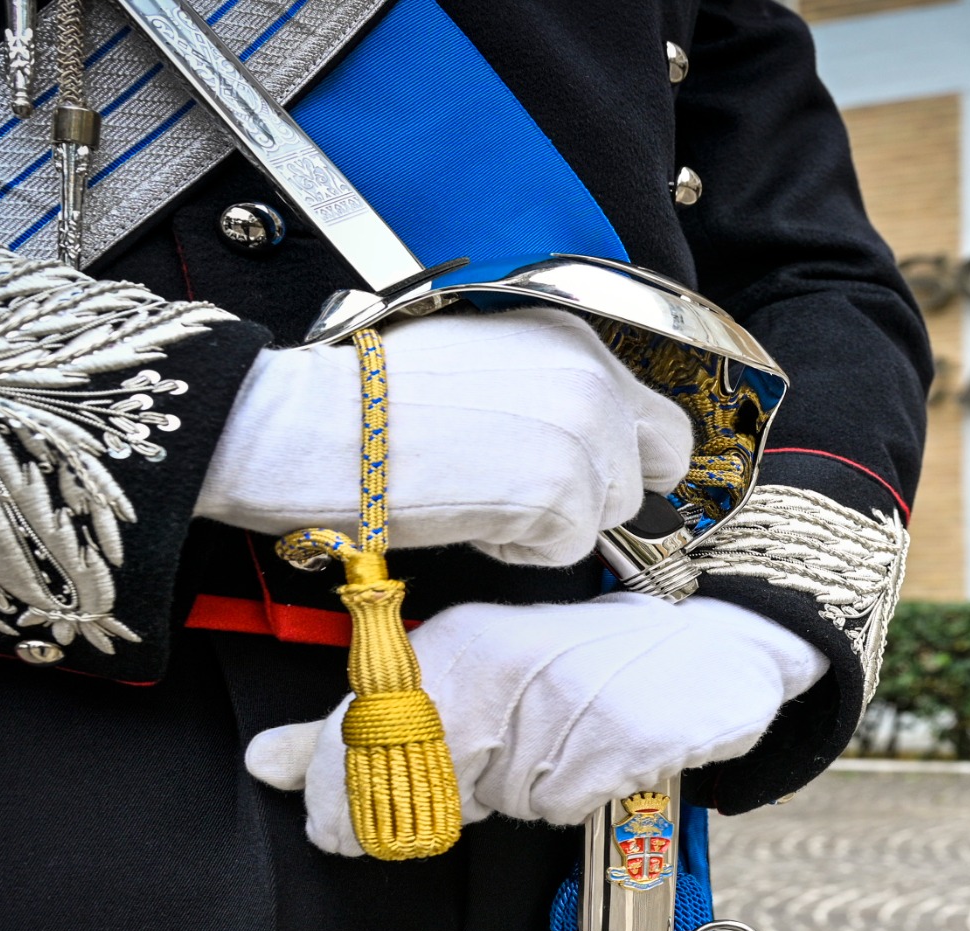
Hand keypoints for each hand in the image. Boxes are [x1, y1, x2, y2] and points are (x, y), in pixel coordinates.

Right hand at [196, 307, 691, 566]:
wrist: (310, 425)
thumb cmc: (370, 399)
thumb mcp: (480, 360)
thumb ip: (545, 391)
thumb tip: (581, 441)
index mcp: (573, 339)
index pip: (659, 421)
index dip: (628, 461)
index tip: (588, 480)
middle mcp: (592, 380)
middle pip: (650, 473)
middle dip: (603, 496)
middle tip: (531, 500)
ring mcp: (582, 437)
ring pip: (609, 517)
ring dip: (552, 525)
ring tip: (478, 495)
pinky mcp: (560, 495)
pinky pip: (567, 552)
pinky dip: (520, 552)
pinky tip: (468, 515)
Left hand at [243, 595, 827, 855]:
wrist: (713, 639)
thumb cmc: (584, 659)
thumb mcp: (473, 669)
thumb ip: (369, 724)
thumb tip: (267, 762)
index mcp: (460, 646)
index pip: (368, 741)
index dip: (341, 799)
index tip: (333, 831)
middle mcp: (508, 667)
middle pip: (434, 787)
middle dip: (452, 796)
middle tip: (498, 760)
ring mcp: (568, 703)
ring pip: (509, 802)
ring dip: (529, 787)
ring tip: (568, 734)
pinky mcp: (624, 739)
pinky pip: (571, 805)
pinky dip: (583, 791)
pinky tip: (606, 748)